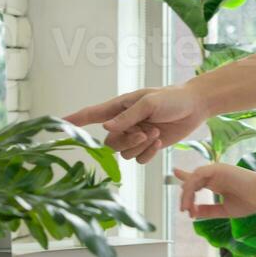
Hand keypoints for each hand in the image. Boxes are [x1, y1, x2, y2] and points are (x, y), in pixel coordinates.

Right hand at [64, 84, 208, 162]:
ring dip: (139, 146)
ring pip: (123, 153)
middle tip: (145, 132)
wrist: (195, 106)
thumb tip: (105, 128)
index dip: (75, 120)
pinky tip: (158, 142)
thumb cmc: (172, 98)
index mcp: (120, 107)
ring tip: (155, 133)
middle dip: (126, 141)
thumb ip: (127, 117)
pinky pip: (138, 159)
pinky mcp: (148, 146)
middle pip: (109, 143)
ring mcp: (135, 135)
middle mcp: (124, 123)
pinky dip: (147, 153)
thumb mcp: (149, 103)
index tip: (60, 123)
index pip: (92, 114)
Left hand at [174, 164, 255, 219]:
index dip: (184, 178)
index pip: (196, 179)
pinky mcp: (218, 168)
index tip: (174, 177)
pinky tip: (190, 198)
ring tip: (185, 208)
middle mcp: (215, 175)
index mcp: (217, 182)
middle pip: (192, 180)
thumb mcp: (225, 210)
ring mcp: (216, 170)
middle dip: (185, 195)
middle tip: (183, 209)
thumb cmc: (250, 202)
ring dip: (187, 194)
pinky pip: (198, 175)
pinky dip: (192, 186)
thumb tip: (193, 214)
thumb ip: (209, 211)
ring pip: (193, 179)